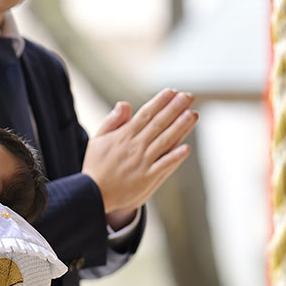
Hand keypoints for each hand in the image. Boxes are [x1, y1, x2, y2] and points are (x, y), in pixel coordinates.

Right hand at [82, 88, 197, 225]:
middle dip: (175, 109)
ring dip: (180, 127)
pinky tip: (186, 148)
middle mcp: (135, 147)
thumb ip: (111, 121)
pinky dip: (175, 157)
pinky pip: (164, 166)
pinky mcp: (147, 178)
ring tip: (193, 114)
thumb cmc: (96, 166)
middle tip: (189, 96)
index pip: (145, 114)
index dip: (160, 102)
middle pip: (159, 124)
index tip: (172, 91)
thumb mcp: (97, 140)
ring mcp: (142, 163)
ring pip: (164, 141)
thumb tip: (124, 104)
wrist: (93, 195)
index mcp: (123, 136)